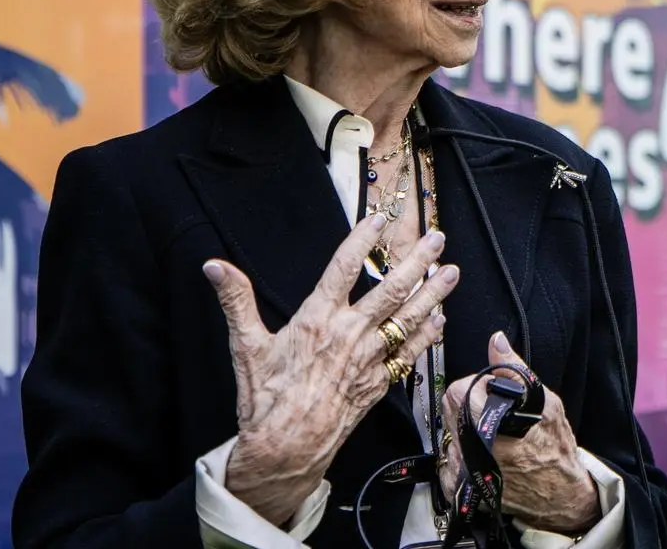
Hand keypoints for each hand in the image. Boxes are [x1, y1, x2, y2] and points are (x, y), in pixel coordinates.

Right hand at [209, 217, 457, 527]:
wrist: (286, 447)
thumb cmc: (266, 400)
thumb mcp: (246, 345)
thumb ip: (236, 301)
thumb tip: (215, 267)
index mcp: (318, 319)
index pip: (344, 268)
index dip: (363, 239)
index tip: (379, 219)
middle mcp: (349, 334)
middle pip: (391, 289)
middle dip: (417, 262)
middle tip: (437, 239)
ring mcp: (368, 358)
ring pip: (409, 318)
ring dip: (433, 293)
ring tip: (451, 272)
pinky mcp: (378, 382)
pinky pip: (409, 354)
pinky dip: (427, 336)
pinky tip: (440, 321)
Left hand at [440, 331, 600, 534]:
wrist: (559, 493)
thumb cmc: (557, 450)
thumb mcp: (545, 402)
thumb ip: (514, 370)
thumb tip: (496, 342)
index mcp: (494, 428)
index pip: (457, 391)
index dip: (476, 385)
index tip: (493, 391)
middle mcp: (475, 452)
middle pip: (448, 409)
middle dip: (468, 401)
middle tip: (493, 408)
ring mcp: (465, 473)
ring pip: (447, 431)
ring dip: (464, 425)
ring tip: (490, 431)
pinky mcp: (460, 486)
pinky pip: (447, 456)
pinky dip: (461, 449)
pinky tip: (483, 450)